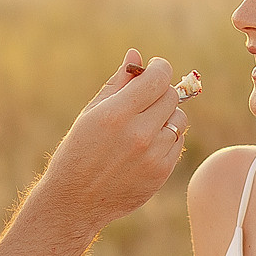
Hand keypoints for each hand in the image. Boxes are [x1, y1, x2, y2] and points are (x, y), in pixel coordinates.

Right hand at [39, 49, 188, 231]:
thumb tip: (135, 55)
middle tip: (146, 97)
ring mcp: (153, 156)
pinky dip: (167, 137)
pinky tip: (146, 144)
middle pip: (171, 95)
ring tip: (144, 123)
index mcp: (116, 114)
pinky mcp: (162, 172)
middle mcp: (139, 134)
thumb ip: (117, 83)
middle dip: (160, 90)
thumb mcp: (90, 114)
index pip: (157, 78)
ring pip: (179, 118)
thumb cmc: (77, 152)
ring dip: (166, 115)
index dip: (159, 67)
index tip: (154, 68)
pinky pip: (178, 142)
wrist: (75, 201)